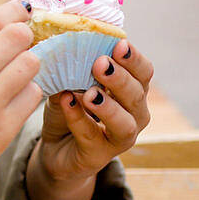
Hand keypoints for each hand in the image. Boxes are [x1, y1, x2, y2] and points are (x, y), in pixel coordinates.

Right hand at [0, 0, 42, 199]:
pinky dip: (26, 94)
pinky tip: (9, 102)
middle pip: (18, 36)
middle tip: (19, 48)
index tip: (22, 14)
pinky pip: (33, 94)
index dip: (15, 12)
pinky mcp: (3, 127)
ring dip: (27, 66)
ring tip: (11, 78)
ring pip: (31, 62)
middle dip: (24, 38)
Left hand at [37, 40, 153, 182]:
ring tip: (90, 94)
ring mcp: (120, 137)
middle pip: (137, 95)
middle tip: (101, 63)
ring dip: (108, 106)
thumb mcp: (68, 84)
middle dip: (120, 78)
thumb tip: (64, 44)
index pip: (143, 72)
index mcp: (132, 91)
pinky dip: (78, 119)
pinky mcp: (99, 155)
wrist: (54, 148)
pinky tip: (66, 102)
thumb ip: (71, 69)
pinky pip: (91, 136)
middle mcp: (134, 114)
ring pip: (125, 123)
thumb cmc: (68, 110)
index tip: (119, 44)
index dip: (134, 59)